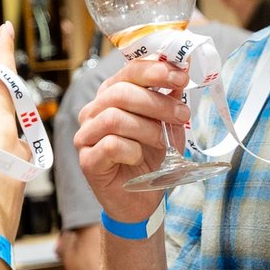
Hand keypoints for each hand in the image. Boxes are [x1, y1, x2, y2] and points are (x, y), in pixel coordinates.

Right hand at [73, 58, 189, 223]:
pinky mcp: (87, 160)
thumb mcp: (167, 125)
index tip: (181, 77)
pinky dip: (132, 150)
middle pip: (120, 93)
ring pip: (113, 118)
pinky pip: (110, 145)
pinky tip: (139, 157)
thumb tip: (182, 70)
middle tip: (182, 115)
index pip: (128, 71)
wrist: (142, 199)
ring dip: (147, 128)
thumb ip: (170, 98)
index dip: (155, 70)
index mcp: (112, 96)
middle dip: (156, 102)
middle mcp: (94, 112)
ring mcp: (87, 136)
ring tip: (163, 141)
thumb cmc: (151, 158)